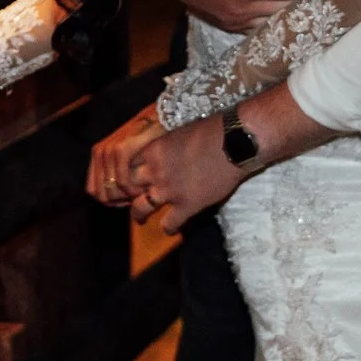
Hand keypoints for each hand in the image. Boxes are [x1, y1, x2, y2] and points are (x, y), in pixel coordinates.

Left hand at [87, 105, 165, 206]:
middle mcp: (100, 152)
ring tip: (142, 194)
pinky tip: (144, 189)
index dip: (110, 201)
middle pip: (101, 195)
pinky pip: (122, 181)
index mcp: (99, 155)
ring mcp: (109, 150)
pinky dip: (132, 190)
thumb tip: (118, 202)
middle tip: (136, 200)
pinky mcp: (121, 150)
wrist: (163, 116)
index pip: (94, 191)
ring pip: (111, 191)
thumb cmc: (151, 138)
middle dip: (119, 202)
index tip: (127, 201)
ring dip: (127, 197)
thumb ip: (121, 173)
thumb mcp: (131, 155)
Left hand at [125, 113, 248, 234]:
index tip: (130, 176)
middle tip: (129, 197)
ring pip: (141, 208)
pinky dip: (168, 228)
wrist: (234, 143)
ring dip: (138, 214)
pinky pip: (169, 223)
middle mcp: (155, 171)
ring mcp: (169, 191)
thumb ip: (166, 145)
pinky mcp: (187, 206)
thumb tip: (166, 150)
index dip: (127, 172)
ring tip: (139, 218)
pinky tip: (170, 230)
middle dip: (127, 193)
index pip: (127, 165)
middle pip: (128, 187)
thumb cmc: (211, 130)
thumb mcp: (179, 132)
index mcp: (153, 150)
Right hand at [128, 0, 311, 34]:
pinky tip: (290, 14)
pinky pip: (259, 27)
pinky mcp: (228, 25)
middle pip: (287, 9)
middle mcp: (242, 10)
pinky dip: (275, 20)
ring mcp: (234, 21)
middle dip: (310, 1)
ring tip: (318, 5)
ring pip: (275, 22)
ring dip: (294, 13)